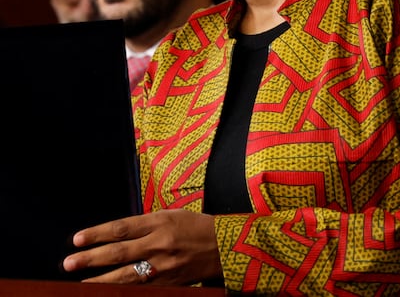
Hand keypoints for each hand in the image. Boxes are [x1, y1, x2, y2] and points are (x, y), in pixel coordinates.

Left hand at [62, 209, 221, 284]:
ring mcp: (165, 266)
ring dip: (100, 280)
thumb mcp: (172, 216)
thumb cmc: (197, 227)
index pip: (122, 228)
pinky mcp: (170, 282)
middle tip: (69, 262)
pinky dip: (123, 290)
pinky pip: (142, 288)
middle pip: (119, 252)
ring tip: (80, 282)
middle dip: (91, 258)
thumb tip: (115, 235)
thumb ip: (145, 225)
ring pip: (126, 275)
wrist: (225, 246)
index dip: (97, 234)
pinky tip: (109, 291)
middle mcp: (161, 243)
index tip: (77, 239)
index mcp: (161, 222)